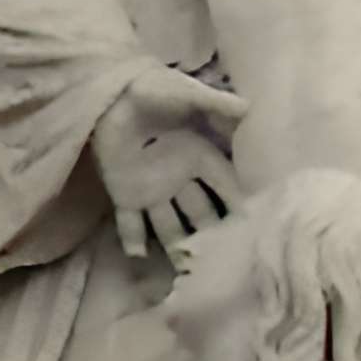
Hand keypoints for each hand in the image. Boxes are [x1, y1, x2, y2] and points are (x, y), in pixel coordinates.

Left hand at [91, 65, 245, 258]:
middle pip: (199, 213)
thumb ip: (216, 104)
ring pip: (169, 224)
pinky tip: (138, 256)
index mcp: (198, 155)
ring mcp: (152, 188)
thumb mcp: (186, 94)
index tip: (250, 228)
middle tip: (222, 262)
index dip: (235, 205)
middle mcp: (179, 177)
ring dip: (176, 244)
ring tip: (186, 270)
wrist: (111, 91)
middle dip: (209, 234)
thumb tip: (249, 108)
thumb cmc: (152, 90)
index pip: (223, 186)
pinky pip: (130, 221)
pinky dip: (132, 238)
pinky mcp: (124, 192)